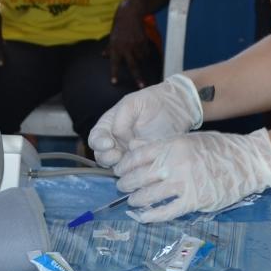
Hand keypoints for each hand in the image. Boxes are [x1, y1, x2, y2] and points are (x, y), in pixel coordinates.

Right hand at [88, 73, 203, 167]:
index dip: (98, 143)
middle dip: (106, 157)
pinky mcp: (143, 161)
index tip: (108, 143)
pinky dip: (137, 167)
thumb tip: (116, 134)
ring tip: (129, 160)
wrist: (175, 107)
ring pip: (116, 166)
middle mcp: (115, 142)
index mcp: (108, 126)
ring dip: (120, 165)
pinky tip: (144, 160)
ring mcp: (129, 153)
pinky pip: (136, 169)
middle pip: (101, 156)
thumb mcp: (133, 102)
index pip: (95, 138)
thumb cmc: (152, 101)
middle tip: (117, 155)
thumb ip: (121, 116)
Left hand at [107, 0, 153, 87]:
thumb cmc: (119, 27)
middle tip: (142, 86)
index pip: (114, 63)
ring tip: (139, 55)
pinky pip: (146, 52)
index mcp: (115, 47)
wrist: (129, 14)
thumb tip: (103, 56)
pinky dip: (145, 53)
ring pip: (141, 59)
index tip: (114, 83)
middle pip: (132, 66)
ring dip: (141, 60)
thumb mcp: (112, 37)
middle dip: (137, 77)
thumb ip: (109, 48)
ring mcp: (135, 44)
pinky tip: (142, 48)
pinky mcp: (143, 41)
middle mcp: (125, 47)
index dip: (114, 73)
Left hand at [115, 129, 270, 222]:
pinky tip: (143, 217)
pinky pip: (167, 211)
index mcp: (173, 145)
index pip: (138, 156)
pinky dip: (152, 216)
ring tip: (133, 200)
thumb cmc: (218, 148)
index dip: (124, 165)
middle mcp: (175, 163)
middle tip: (122, 187)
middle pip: (140, 176)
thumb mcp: (189, 139)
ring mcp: (185, 182)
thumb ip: (165, 145)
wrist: (246, 161)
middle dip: (126, 184)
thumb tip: (136, 150)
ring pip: (150, 194)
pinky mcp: (194, 200)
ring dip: (137, 200)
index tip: (119, 171)